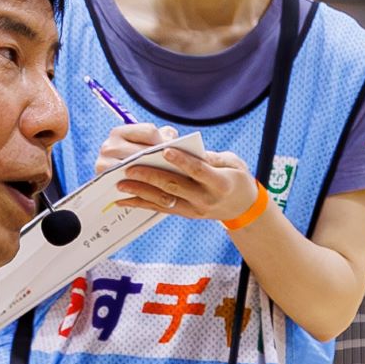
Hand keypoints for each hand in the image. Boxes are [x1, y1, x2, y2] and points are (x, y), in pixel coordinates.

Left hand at [104, 126, 268, 226]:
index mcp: (221, 184)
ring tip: (121, 183)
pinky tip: (125, 200)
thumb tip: (185, 150)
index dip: (182, 161)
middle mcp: (206, 199)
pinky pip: (160, 208)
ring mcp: (194, 209)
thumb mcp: (233, 163)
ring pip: (164, 200)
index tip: (164, 150)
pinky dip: (141, 204)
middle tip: (130, 167)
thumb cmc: (236, 178)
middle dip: (151, 176)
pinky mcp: (185, 213)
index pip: (198, 171)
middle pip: (175, 186)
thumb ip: (210, 157)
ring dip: (141, 191)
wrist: (243, 207)